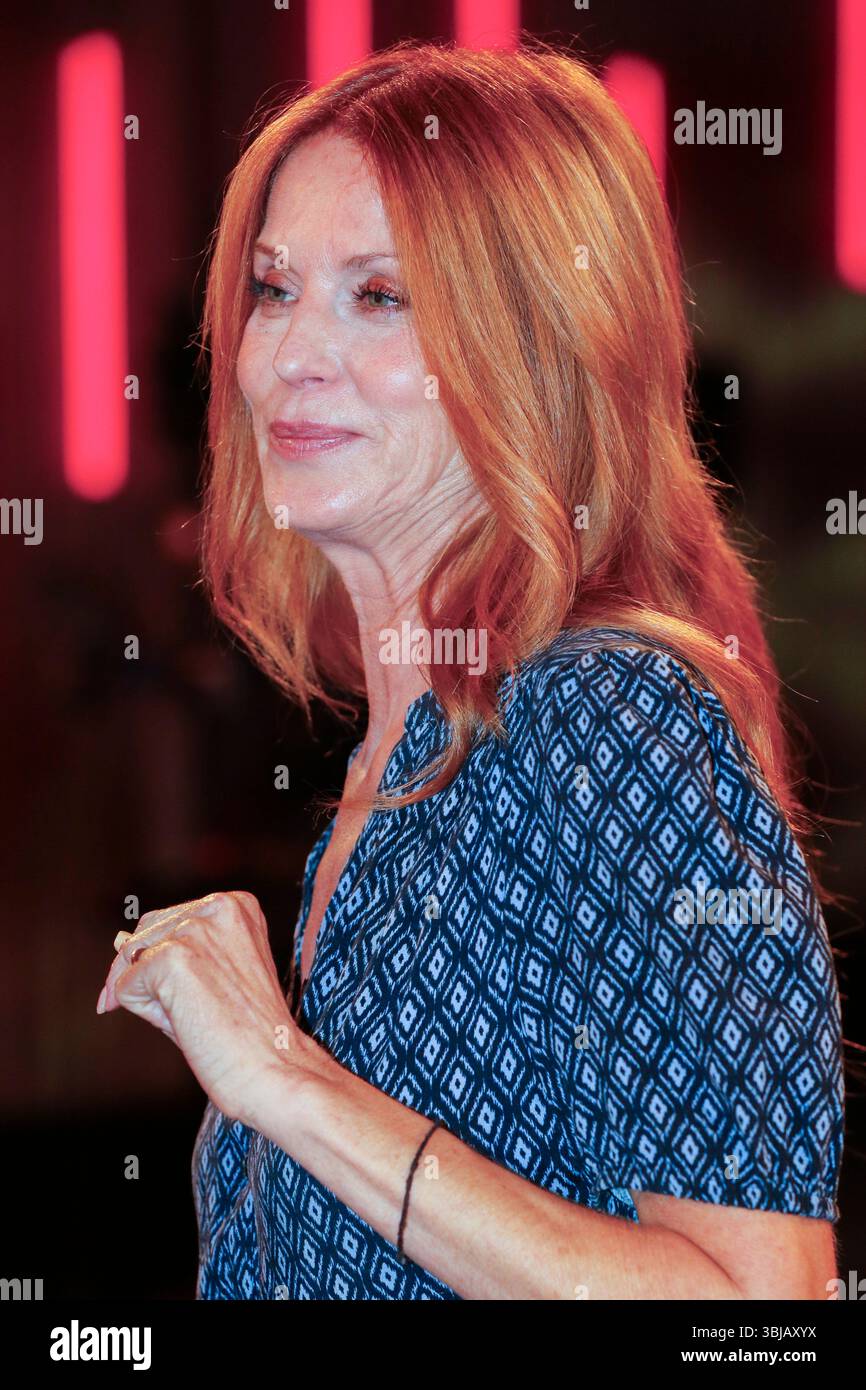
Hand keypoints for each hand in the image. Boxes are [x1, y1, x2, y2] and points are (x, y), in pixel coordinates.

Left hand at [96, 890, 304, 1124]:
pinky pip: (125, 987)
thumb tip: (119, 945)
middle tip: (198, 1011)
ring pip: (132, 961)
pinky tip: (186, 1022)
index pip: (168, 921)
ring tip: (199, 1015)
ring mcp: (195, 930)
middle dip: (151, 976)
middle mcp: (217, 906)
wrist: (273, 1068)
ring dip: (153, 996)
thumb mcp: (218, 969)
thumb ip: (179, 948)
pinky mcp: (172, 958)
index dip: (166, 962)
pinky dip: (146, 1013)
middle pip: (143, 934)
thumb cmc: (247, 1030)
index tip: (202, 993)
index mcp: (236, 903)